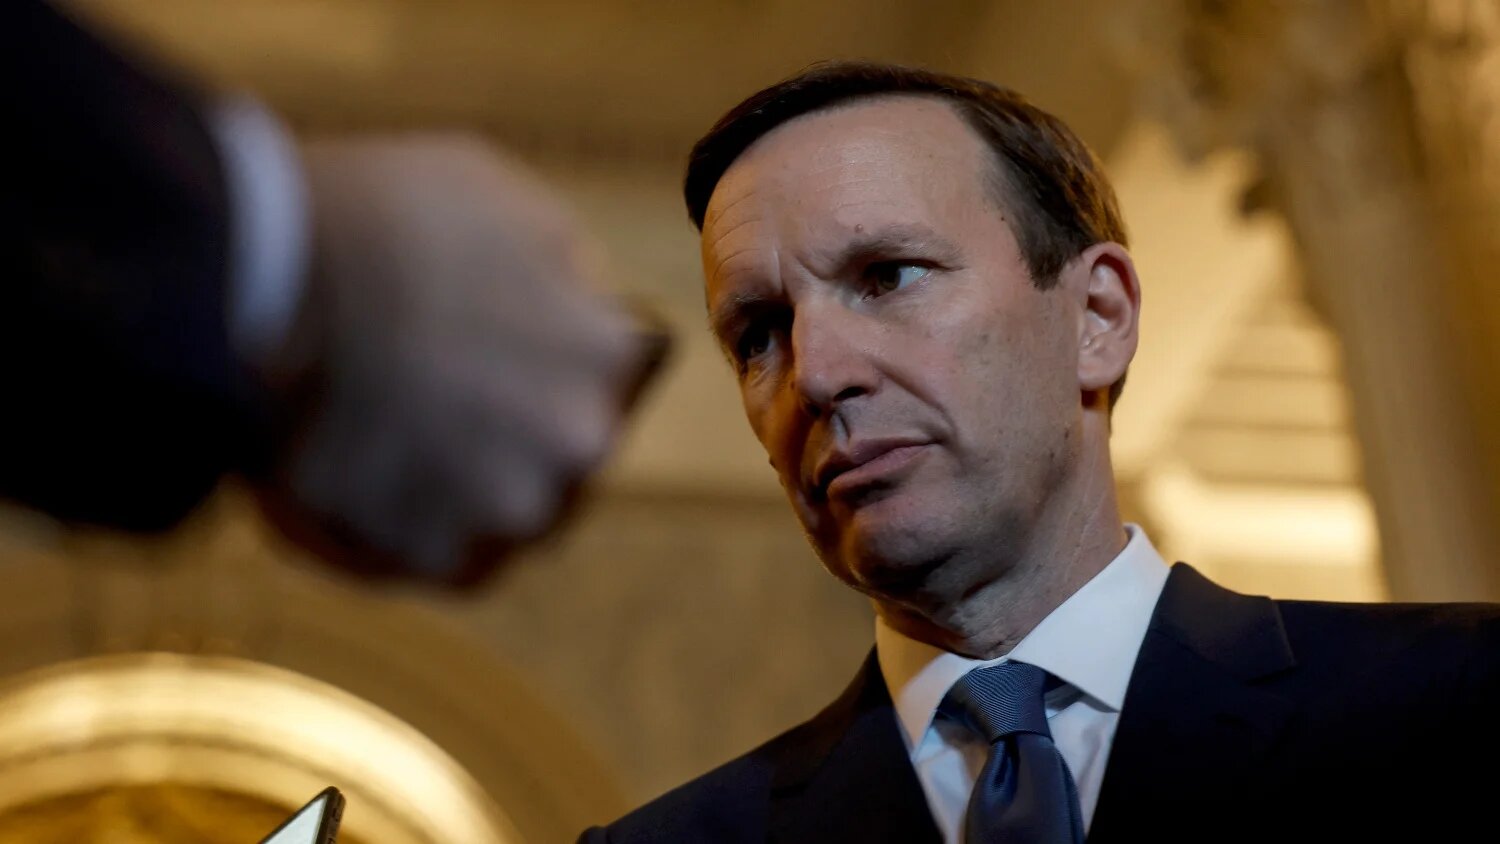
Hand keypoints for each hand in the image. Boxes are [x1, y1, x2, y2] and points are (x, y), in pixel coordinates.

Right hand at [253, 134, 649, 585]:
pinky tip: (373, 469)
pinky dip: (412, 521)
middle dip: (519, 423)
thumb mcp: (504, 199)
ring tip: (401, 428)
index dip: (557, 351)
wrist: (261, 273)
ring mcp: (508, 506)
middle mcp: (579, 441)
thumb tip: (581, 302)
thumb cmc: (381, 215)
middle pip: (565, 447)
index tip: (506, 338)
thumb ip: (563, 267)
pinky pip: (442, 550)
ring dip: (468, 480)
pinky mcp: (433, 554)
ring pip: (509, 506)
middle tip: (446, 386)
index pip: (616, 369)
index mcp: (608, 352)